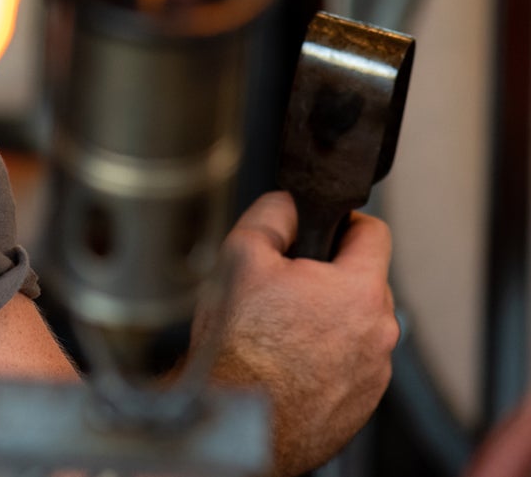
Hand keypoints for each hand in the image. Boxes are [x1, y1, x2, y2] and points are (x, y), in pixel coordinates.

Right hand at [195, 191, 398, 475]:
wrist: (240, 418)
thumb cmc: (241, 346)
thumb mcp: (242, 256)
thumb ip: (272, 216)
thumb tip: (287, 203)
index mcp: (360, 290)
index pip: (374, 232)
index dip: (342, 221)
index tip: (319, 231)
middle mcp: (380, 333)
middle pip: (365, 281)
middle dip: (329, 276)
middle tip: (285, 286)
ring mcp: (375, 373)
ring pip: (357, 325)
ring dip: (329, 319)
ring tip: (281, 330)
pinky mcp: (362, 403)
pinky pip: (351, 363)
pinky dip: (326, 357)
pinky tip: (288, 361)